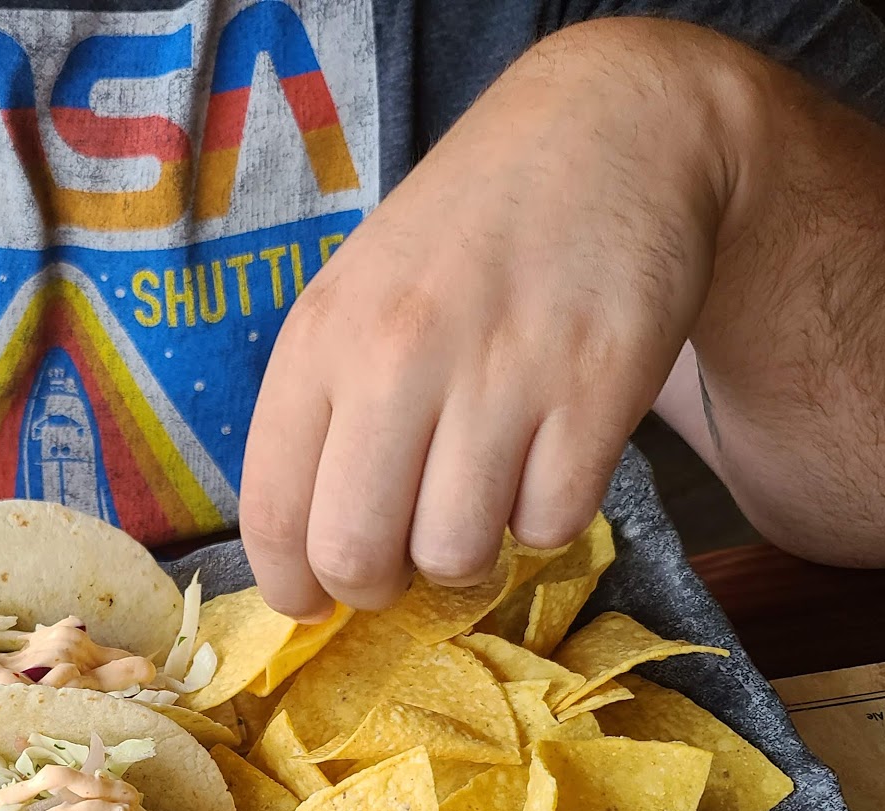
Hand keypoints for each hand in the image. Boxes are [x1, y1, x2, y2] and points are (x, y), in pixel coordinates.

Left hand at [240, 18, 756, 616]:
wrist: (610, 133)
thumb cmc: (462, 238)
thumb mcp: (355, 298)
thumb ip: (321, 414)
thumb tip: (304, 559)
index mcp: (321, 339)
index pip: (273, 514)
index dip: (292, 587)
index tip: (313, 603)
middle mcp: (399, 356)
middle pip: (357, 555)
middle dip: (376, 587)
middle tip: (401, 563)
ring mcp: (501, 372)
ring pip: (456, 554)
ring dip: (466, 553)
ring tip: (477, 495)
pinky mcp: (597, 387)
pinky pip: (550, 524)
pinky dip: (545, 519)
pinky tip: (543, 461)